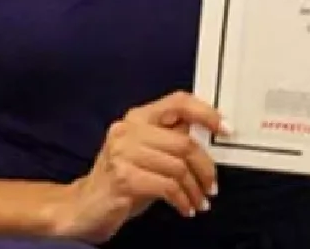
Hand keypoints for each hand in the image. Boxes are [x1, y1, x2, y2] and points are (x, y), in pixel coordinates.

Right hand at [50, 91, 230, 243]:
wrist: (85, 206)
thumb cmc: (121, 180)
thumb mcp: (146, 154)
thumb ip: (170, 140)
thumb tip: (205, 135)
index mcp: (136, 118)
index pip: (177, 102)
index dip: (205, 113)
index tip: (224, 128)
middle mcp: (128, 130)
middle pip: (184, 142)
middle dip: (205, 168)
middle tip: (211, 185)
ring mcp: (122, 153)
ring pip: (178, 167)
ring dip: (195, 190)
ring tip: (198, 201)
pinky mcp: (123, 177)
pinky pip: (168, 187)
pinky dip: (182, 200)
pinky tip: (184, 207)